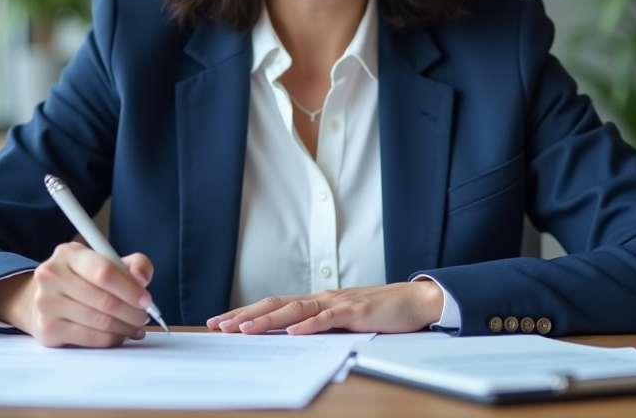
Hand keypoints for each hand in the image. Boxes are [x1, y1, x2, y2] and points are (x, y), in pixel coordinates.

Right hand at [0, 243, 155, 347]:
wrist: (47, 298)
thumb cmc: (83, 279)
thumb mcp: (107, 261)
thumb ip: (134, 264)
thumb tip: (142, 279)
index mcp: (68, 254)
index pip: (104, 272)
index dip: (130, 288)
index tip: (146, 300)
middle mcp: (51, 276)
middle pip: (104, 301)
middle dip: (132, 312)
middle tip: (144, 317)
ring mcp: (45, 304)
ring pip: (99, 322)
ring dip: (125, 328)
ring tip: (135, 327)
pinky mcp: (46, 329)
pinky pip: (89, 339)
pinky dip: (111, 339)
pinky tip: (119, 335)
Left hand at [206, 280, 443, 334]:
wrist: (414, 302)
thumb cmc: (380, 313)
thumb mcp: (342, 320)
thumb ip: (319, 326)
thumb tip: (288, 338)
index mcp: (317, 301)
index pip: (274, 305)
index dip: (247, 312)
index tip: (221, 321)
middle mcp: (322, 298)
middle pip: (276, 304)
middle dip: (246, 315)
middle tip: (220, 325)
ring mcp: (338, 303)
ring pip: (296, 309)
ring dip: (268, 319)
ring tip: (245, 329)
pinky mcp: (356, 312)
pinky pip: (328, 319)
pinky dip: (309, 325)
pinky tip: (292, 332)